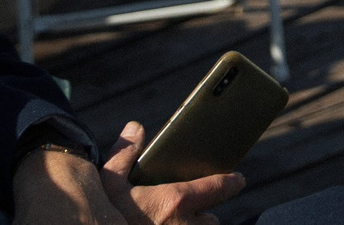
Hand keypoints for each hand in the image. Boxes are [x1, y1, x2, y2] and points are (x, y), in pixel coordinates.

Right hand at [106, 118, 246, 223]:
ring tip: (180, 222)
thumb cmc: (105, 216)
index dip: (231, 182)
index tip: (238, 179)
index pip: (217, 188)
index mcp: (173, 202)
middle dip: (203, 215)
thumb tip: (136, 127)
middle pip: (210, 220)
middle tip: (193, 209)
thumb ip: (123, 156)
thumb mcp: (108, 184)